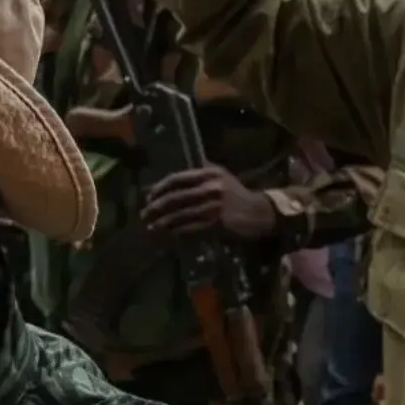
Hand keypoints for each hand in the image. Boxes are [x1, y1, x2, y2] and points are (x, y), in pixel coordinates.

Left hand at [142, 165, 275, 241]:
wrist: (260, 212)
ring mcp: (214, 205)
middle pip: (175, 197)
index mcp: (209, 173)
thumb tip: (181, 171)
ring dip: (163, 222)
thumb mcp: (223, 176)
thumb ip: (203, 170)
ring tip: (151, 227)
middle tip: (144, 214)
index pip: (177, 178)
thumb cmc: (238, 195)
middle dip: (156, 206)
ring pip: (181, 214)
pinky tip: (169, 234)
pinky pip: (192, 227)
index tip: (149, 196)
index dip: (160, 187)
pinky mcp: (217, 223)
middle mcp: (210, 187)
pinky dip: (178, 231)